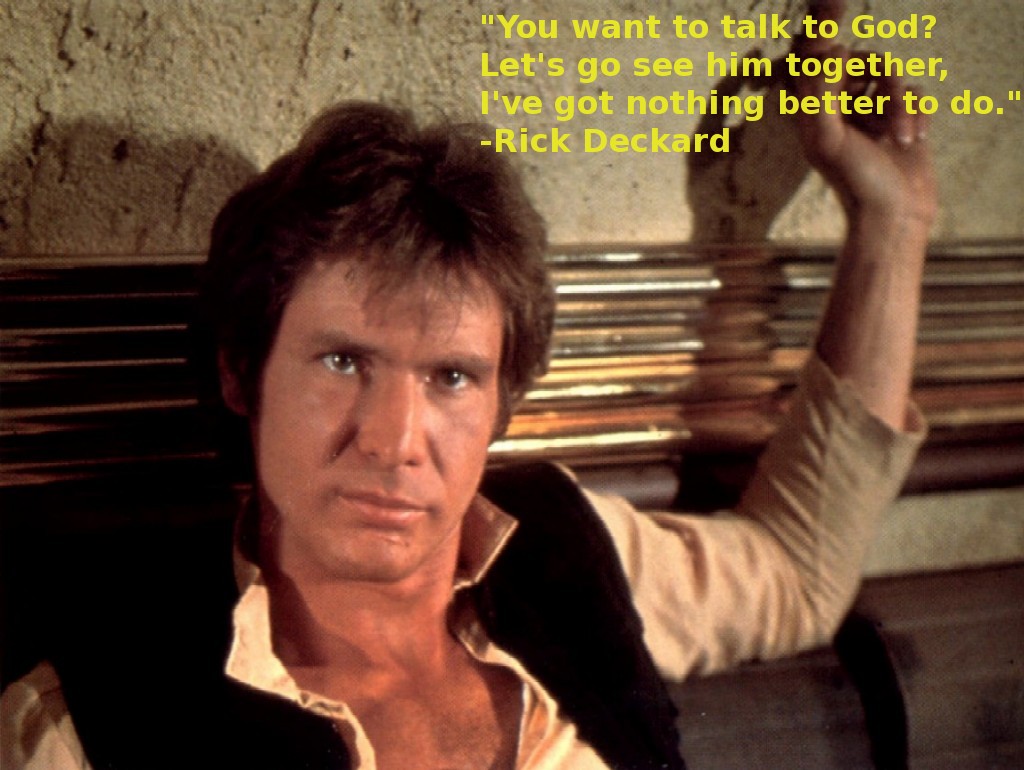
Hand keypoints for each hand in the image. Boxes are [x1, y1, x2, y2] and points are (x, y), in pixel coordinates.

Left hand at [793, 0, 936, 228]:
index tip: (836, 2)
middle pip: (858, 58)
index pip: (810, 56)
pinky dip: (916, 113)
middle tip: (880, 109)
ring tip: (901, 138)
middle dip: (877, 80)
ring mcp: (869, 110)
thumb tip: (825, 53)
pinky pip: (912, 89)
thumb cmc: (854, 181)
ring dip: (899, 102)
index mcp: (811, 108)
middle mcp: (837, 105)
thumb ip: (820, 94)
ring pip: (888, 72)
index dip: (821, 29)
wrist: (892, 216)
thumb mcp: (827, 137)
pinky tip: (913, 141)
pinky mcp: (898, 117)